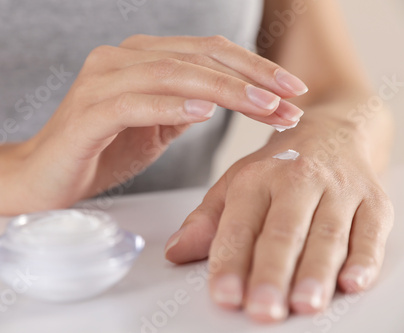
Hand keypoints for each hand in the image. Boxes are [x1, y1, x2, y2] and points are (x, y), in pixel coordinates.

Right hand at [0, 35, 306, 212]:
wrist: (40, 178)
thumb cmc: (98, 153)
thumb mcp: (152, 126)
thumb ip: (182, 106)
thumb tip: (224, 98)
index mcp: (139, 60)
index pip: (206, 53)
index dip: (252, 68)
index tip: (292, 91)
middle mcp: (119, 59)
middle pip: (196, 57)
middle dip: (250, 78)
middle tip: (291, 98)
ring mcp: (100, 82)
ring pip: (172, 74)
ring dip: (224, 90)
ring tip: (265, 108)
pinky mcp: (87, 113)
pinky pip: (136, 102)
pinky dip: (172, 105)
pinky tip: (206, 111)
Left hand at [164, 121, 393, 321]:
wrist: (333, 131)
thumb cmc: (280, 165)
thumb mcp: (236, 184)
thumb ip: (207, 220)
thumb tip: (175, 251)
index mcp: (257, 178)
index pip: (240, 225)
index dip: (230, 261)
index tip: (224, 293)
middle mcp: (298, 179)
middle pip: (283, 231)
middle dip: (272, 273)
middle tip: (262, 308)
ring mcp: (338, 190)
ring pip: (327, 234)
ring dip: (315, 272)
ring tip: (303, 303)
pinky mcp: (373, 201)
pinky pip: (371, 231)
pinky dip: (364, 258)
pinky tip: (352, 282)